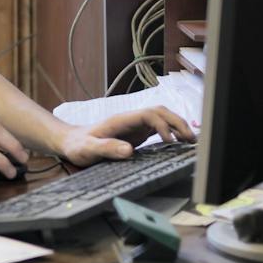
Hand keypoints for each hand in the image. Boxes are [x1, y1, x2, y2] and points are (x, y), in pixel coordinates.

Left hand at [55, 106, 194, 166]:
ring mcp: (134, 125)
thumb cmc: (78, 146)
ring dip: (177, 126)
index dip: (162, 125)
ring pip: (161, 118)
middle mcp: (130, 120)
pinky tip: (179, 144)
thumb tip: (129, 151)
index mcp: (120, 120)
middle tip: (191, 140)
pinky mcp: (137, 133)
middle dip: (177, 122)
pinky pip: (158, 129)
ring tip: (191, 142)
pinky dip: (171, 133)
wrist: (71, 142)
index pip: (148, 115)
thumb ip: (105, 149)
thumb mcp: (87, 149)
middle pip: (159, 112)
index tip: (170, 142)